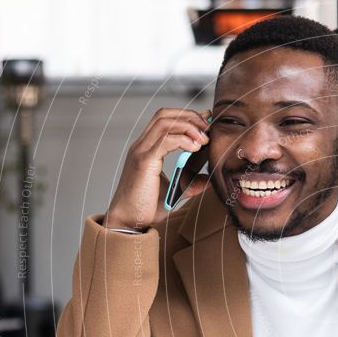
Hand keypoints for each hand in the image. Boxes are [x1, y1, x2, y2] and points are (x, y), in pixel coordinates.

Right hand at [104, 107, 211, 230]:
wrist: (129, 221)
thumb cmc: (146, 207)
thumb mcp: (175, 192)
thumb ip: (190, 183)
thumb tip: (208, 178)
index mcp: (147, 148)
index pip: (164, 119)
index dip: (186, 116)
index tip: (206, 122)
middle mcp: (141, 146)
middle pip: (164, 115)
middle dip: (190, 116)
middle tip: (208, 128)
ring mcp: (141, 152)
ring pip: (164, 123)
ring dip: (189, 126)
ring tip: (204, 139)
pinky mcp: (144, 162)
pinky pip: (164, 140)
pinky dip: (183, 139)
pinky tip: (195, 148)